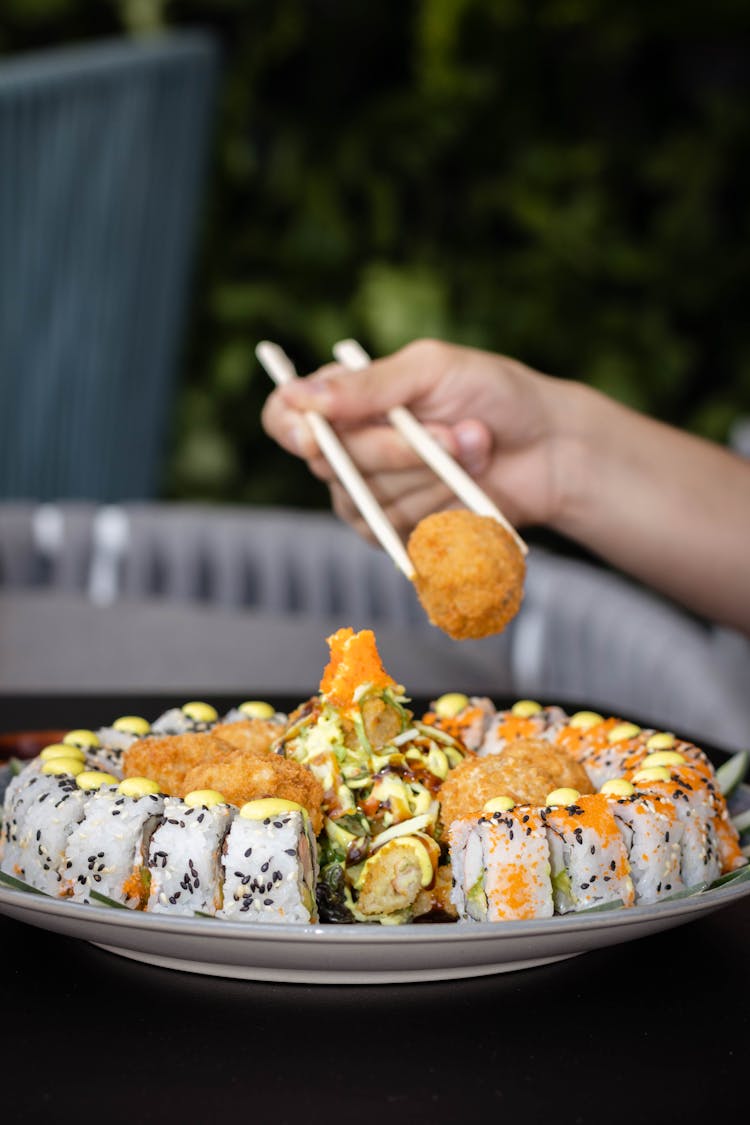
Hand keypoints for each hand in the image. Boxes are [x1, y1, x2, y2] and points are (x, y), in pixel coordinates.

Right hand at [261, 339, 584, 542]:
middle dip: (397, 450)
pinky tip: (469, 488)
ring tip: (476, 450)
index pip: (283, 417)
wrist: (551, 449)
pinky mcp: (398, 531)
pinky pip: (395, 530)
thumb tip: (299, 395)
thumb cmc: (495, 394)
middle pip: (331, 463)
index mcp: (347, 399)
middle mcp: (349, 448)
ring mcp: (370, 494)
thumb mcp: (432, 370)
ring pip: (367, 500)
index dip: (291, 428)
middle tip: (454, 433)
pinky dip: (440, 508)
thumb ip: (368, 385)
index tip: (315, 435)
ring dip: (432, 476)